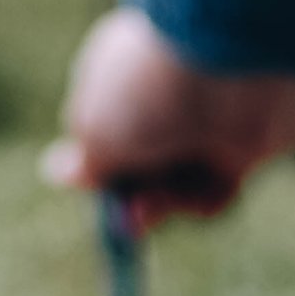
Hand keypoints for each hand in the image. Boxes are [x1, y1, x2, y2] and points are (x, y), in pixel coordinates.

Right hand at [44, 8, 294, 227]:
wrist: (232, 74)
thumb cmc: (148, 96)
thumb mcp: (98, 133)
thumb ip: (84, 162)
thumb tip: (55, 172)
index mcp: (114, 75)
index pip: (100, 130)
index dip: (98, 165)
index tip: (96, 189)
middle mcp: (158, 98)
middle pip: (139, 164)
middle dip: (133, 196)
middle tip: (133, 221)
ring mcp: (199, 123)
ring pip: (176, 183)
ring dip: (168, 203)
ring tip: (161, 201)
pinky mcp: (238, 146)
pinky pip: (216, 190)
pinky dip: (207, 199)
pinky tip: (205, 190)